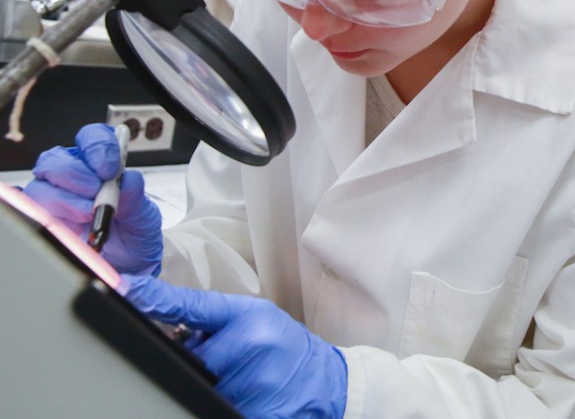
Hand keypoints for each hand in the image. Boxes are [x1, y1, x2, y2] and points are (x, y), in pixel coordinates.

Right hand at [23, 123, 162, 275]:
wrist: (130, 265)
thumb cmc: (134, 234)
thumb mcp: (144, 217)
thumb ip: (136, 197)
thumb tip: (128, 179)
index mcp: (99, 165)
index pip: (90, 139)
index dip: (97, 147)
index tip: (110, 168)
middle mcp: (71, 178)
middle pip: (56, 161)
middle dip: (76, 175)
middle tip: (95, 192)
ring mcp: (53, 200)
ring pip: (40, 187)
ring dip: (64, 200)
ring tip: (87, 215)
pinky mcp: (42, 222)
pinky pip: (29, 212)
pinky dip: (45, 217)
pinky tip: (67, 227)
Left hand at [123, 275, 347, 418]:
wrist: (327, 381)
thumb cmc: (288, 347)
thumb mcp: (257, 317)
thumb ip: (214, 319)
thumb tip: (163, 320)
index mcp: (250, 318)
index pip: (193, 307)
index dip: (157, 299)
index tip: (126, 288)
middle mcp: (251, 346)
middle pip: (192, 359)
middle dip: (200, 362)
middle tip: (229, 360)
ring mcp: (253, 383)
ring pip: (201, 387)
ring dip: (213, 384)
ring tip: (244, 378)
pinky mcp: (254, 411)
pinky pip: (213, 405)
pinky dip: (224, 400)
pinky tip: (248, 395)